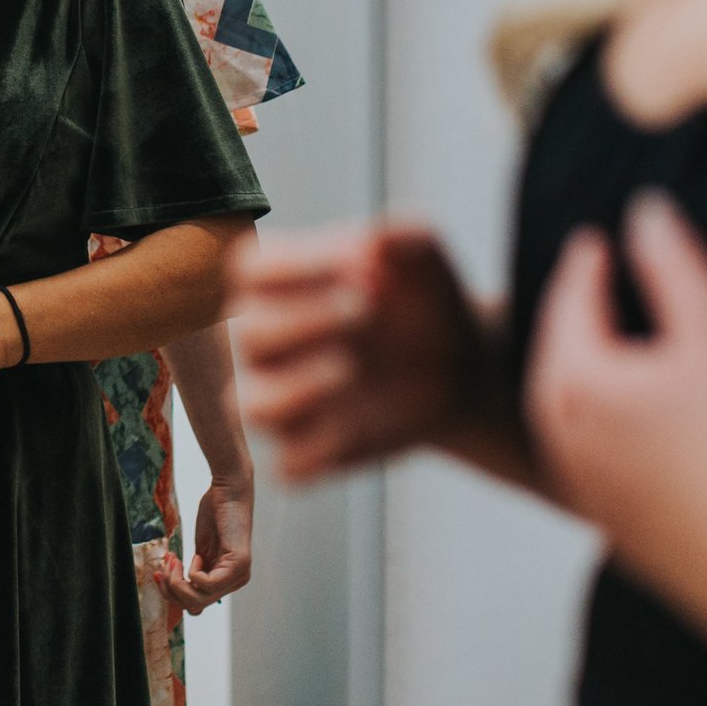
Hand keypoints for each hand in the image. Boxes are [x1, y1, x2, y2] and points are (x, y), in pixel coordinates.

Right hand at [161, 475, 252, 612]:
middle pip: (194, 607)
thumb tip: (175, 591)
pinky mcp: (238, 565)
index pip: (195, 605)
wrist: (229, 489)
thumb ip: (195, 571)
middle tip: (164, 567)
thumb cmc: (215, 513)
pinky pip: (205, 584)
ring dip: (177, 582)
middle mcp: (235, 582)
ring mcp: (238, 576)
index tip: (160, 573)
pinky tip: (196, 555)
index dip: (172, 594)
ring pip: (198, 600)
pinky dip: (192, 572)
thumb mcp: (201, 549)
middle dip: (171, 590)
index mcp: (225, 580)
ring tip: (173, 560)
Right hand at [229, 225, 497, 480]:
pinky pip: (289, 466)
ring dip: (298, 387)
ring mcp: (285, 398)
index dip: (294, 267)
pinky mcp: (310, 450)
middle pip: (247, 332)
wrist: (459, 364)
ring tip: (350, 368)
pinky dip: (321, 450)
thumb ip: (407, 239)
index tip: (355, 265)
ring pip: (249, 406)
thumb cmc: (426, 299)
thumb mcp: (428, 257)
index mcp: (283, 285)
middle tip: (367, 309)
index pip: (249, 270)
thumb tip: (377, 243)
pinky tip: (360, 424)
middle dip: (306, 320)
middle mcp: (270, 341)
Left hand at [525, 192, 706, 621]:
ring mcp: (584, 488)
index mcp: (574, 380)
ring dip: (585, 374)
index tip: (597, 237)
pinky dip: (605, 427)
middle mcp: (560, 436)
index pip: (572, 300)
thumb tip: (644, 211)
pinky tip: (632, 429)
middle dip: (575, 315)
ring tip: (608, 349)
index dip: (590, 262)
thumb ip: (675, 263)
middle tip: (592, 282)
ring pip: (569, 411)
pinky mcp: (615, 528)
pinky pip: (595, 458)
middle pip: (559, 356)